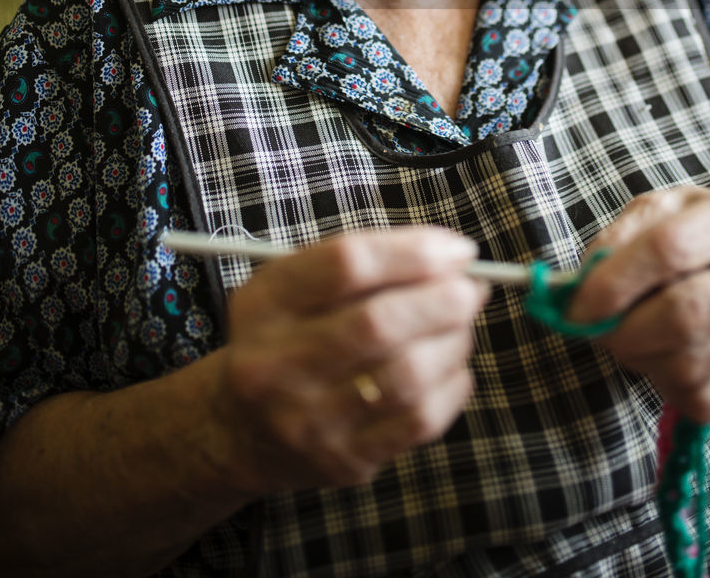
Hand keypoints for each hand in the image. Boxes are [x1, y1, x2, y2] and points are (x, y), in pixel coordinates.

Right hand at [210, 227, 487, 493]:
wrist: (239, 429)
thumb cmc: (285, 337)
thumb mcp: (292, 285)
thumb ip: (360, 263)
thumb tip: (448, 256)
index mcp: (267, 303)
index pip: (347, 264)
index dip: (413, 252)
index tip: (457, 249)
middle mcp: (278, 363)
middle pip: (379, 323)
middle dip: (444, 299)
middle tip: (471, 288)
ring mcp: (310, 419)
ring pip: (407, 374)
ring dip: (454, 341)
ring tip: (461, 324)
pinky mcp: (344, 460)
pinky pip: (419, 421)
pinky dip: (452, 384)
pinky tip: (452, 366)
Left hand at [568, 187, 709, 422]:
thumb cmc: (704, 241)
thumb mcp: (663, 214)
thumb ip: (618, 239)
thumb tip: (580, 287)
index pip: (670, 248)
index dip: (614, 282)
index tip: (578, 304)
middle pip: (686, 313)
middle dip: (625, 330)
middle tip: (596, 331)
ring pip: (689, 365)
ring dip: (640, 359)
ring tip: (630, 340)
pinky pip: (701, 399)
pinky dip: (664, 385)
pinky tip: (661, 358)